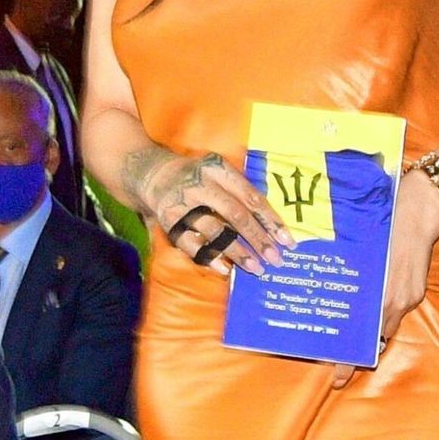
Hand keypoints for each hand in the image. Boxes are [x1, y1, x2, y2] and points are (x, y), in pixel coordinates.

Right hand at [135, 147, 292, 277]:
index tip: (287, 241)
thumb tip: (270, 225)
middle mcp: (202, 185)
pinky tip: (224, 269)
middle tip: (275, 259)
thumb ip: (240, 192)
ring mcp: (184, 204)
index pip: (251, 197)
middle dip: (258, 239)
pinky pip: (191, 243)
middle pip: (236, 214)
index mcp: (219, 170)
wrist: (151, 172)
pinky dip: (208, 257)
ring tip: (255, 268)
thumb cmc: (196, 175)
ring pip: (215, 231)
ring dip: (237, 251)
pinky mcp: (170, 221)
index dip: (271, 220)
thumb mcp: (218, 172)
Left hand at [326, 172, 438, 391]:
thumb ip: (357, 281)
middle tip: (338, 370)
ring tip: (349, 344)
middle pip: (376, 337)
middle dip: (358, 352)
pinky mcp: (416, 290)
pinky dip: (381, 318)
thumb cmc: (388, 222)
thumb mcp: (366, 253)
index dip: (352, 359)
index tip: (339, 376)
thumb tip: (336, 304)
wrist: (423, 206)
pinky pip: (395, 312)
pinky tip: (367, 318)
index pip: (367, 338)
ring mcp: (409, 295)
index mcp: (385, 294)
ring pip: (385, 326)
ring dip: (370, 335)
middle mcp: (398, 300)